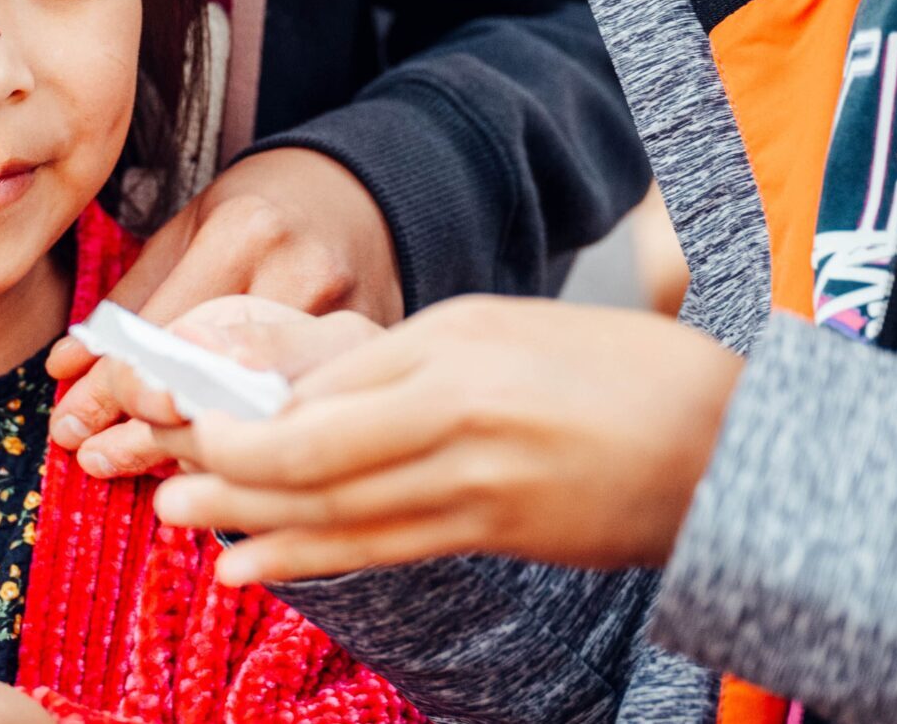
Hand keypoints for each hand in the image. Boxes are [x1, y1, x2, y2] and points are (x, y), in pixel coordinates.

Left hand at [47, 149, 402, 478]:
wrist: (362, 194)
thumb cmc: (259, 214)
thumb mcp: (189, 230)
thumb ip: (132, 299)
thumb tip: (65, 368)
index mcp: (244, 233)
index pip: (164, 330)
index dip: (110, 385)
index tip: (68, 423)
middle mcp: (301, 276)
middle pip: (214, 378)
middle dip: (146, 429)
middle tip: (90, 457)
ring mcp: (354, 318)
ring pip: (260, 411)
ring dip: (195, 450)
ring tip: (138, 469)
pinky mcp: (379, 356)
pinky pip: (305, 415)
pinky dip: (252, 443)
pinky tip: (212, 467)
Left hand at [143, 298, 742, 583]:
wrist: (735, 441)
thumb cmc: (617, 369)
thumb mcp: (500, 332)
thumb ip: (403, 365)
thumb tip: (304, 399)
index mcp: (453, 343)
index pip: (322, 381)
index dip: (244, 405)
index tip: (184, 413)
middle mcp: (457, 410)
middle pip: (312, 448)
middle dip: (225, 466)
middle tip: (161, 475)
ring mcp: (479, 481)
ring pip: (339, 507)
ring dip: (251, 520)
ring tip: (180, 520)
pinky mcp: (500, 533)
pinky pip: (386, 545)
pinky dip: (313, 555)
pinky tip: (257, 565)